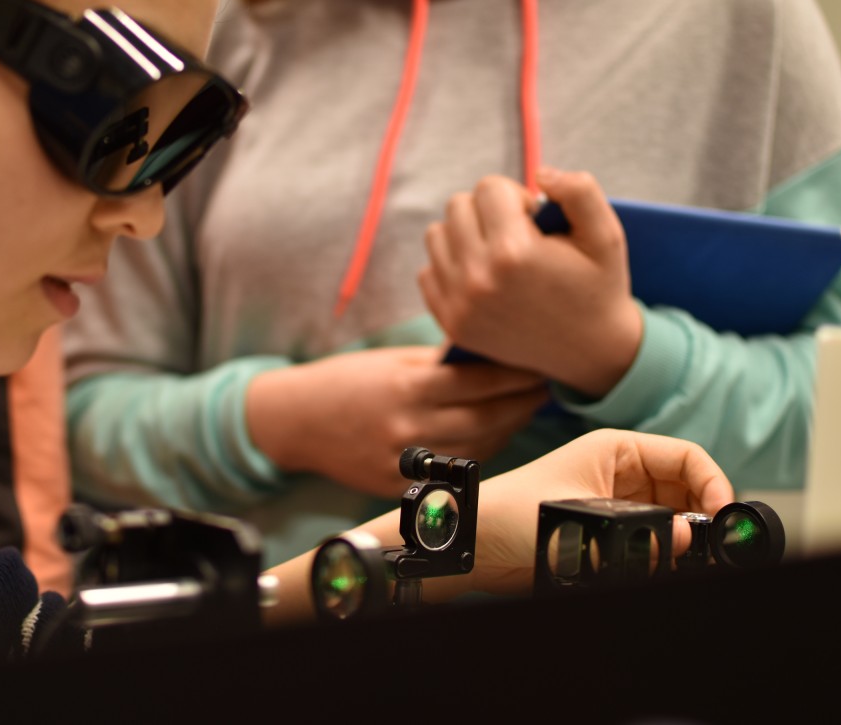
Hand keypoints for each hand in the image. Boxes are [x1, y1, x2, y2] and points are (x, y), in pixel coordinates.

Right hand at [245, 346, 548, 497]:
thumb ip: (438, 364)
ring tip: (523, 409)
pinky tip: (490, 434)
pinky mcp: (398, 484)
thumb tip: (489, 356)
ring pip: (475, 449)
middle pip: (485, 419)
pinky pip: (451, 470)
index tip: (539, 367)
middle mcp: (407, 427)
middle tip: (543, 388)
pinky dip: (477, 451)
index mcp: (406, 387)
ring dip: (506, 428)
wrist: (297, 421)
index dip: (515, 376)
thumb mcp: (390, 361)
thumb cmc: (345, 381)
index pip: (478, 382)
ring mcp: (403, 461)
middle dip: (521, 403)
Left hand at [418, 167, 643, 397]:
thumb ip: (579, 190)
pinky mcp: (450, 322)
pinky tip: (483, 277)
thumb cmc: (598, 286)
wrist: (589, 352)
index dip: (516, 197)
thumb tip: (540, 173)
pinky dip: (452, 267)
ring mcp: (459, 304)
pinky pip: (427, 271)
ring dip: (465, 235)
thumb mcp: (606, 234)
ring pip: (437, 235)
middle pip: (457, 206)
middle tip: (516, 235)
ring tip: (497, 253)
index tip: (534, 221)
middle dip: (487, 211)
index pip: (489, 187)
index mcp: (513, 252)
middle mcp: (478, 278)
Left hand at [440, 429, 734, 597]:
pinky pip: (654, 545)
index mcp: (616, 451)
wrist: (474, 547)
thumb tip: (685, 537)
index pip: (686, 457)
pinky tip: (657, 568)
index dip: (712, 483)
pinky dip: (662, 558)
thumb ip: (635, 533)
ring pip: (675, 522)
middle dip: (701, 518)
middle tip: (708, 548)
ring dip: (682, 541)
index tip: (723, 515)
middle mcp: (622, 476)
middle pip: (688, 492)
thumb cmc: (509, 514)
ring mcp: (619, 507)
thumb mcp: (575, 517)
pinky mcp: (611, 536)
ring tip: (679, 561)